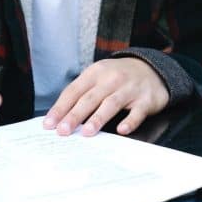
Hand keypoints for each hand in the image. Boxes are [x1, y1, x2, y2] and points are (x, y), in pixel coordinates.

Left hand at [43, 57, 168, 136]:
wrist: (152, 68)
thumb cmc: (119, 77)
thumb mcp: (99, 76)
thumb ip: (83, 92)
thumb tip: (60, 116)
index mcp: (95, 73)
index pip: (74, 91)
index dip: (61, 107)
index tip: (49, 123)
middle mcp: (111, 79)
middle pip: (89, 98)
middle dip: (74, 115)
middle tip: (63, 131)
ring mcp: (129, 89)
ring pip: (111, 104)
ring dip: (97, 118)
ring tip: (86, 132)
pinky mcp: (146, 99)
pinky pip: (137, 112)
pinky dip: (130, 121)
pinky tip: (121, 130)